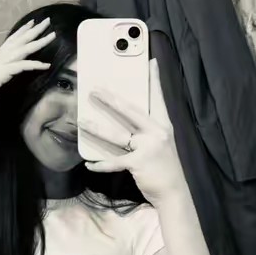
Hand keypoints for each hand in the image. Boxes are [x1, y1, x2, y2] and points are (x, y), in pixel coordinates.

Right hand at [0, 18, 54, 111]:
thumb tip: (3, 74)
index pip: (12, 39)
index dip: (23, 30)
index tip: (33, 22)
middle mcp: (1, 56)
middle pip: (21, 39)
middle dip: (35, 30)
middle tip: (47, 21)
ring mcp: (2, 63)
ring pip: (24, 48)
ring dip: (39, 41)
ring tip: (52, 35)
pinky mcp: (3, 72)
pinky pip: (22, 66)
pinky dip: (35, 64)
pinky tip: (46, 65)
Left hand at [79, 76, 184, 205]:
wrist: (174, 192)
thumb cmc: (164, 167)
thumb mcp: (161, 143)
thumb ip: (147, 131)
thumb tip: (127, 122)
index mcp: (163, 124)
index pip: (158, 97)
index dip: (155, 80)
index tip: (151, 61)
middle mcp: (157, 132)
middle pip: (130, 111)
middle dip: (110, 99)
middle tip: (94, 90)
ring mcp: (148, 147)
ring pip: (117, 135)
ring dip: (97, 128)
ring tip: (81, 121)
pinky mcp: (138, 162)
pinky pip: (114, 161)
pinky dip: (100, 164)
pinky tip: (88, 164)